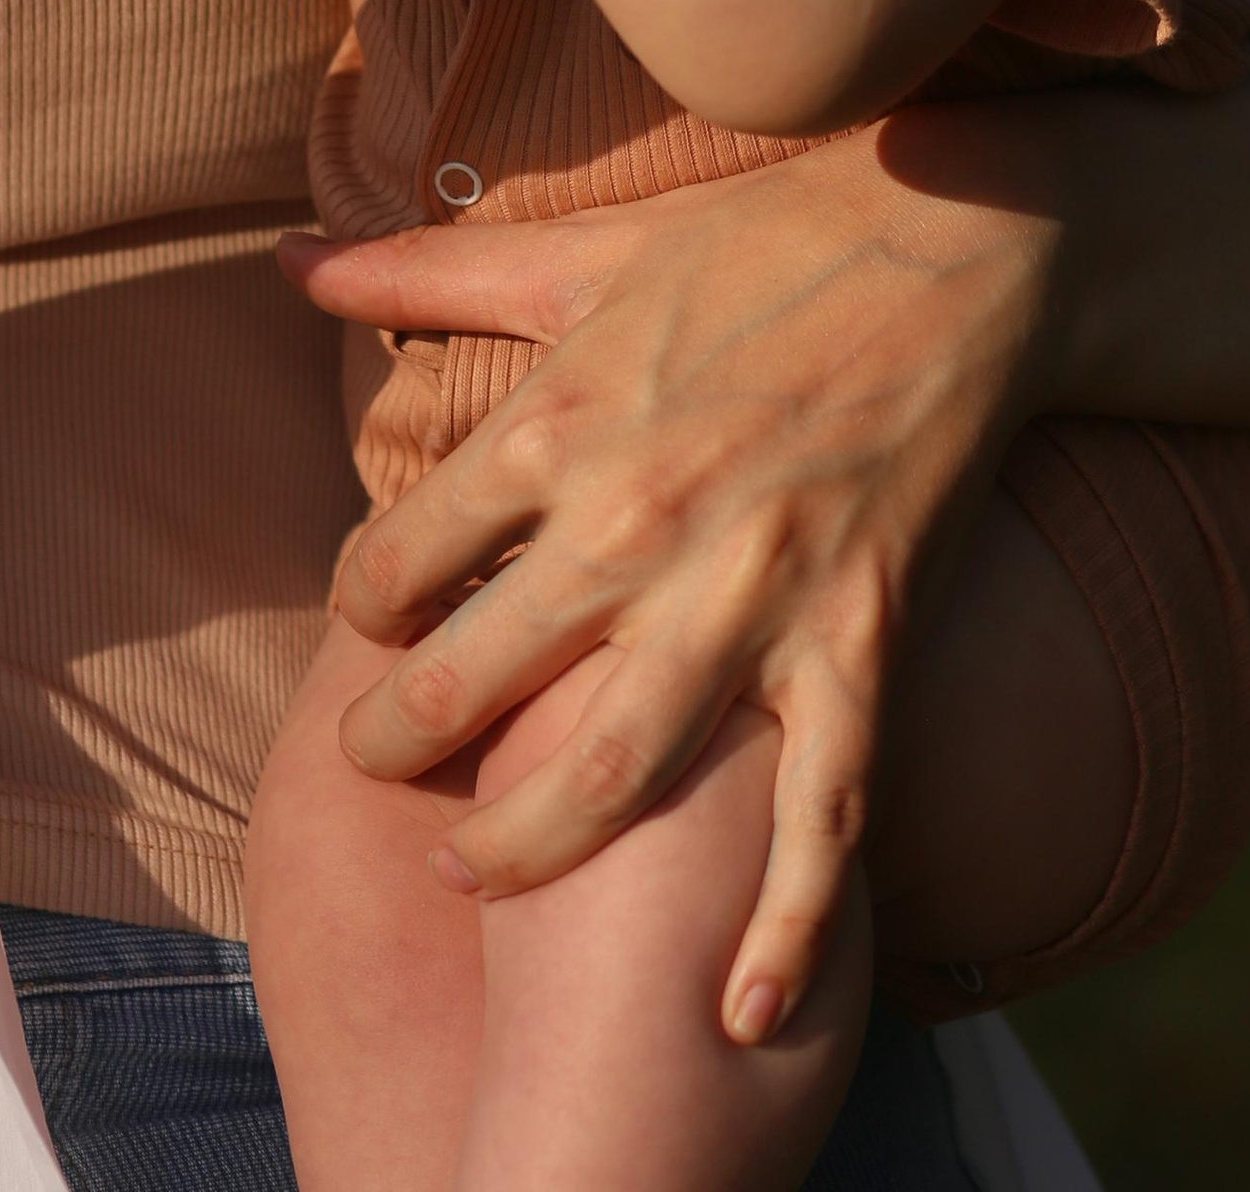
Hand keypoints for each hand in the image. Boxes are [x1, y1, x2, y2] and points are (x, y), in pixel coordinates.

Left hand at [280, 116, 1068, 1040]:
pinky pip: (821, 816)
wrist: (960, 238)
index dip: (361, 606)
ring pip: (605, 776)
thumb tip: (289, 258)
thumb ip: (426, 268)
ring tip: (467, 873)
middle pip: (472, 684)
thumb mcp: (581, 246)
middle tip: (378, 767)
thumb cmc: (759, 237)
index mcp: (560, 420)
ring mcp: (753, 595)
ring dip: (518, 850)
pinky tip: (739, 1013)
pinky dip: (784, 929)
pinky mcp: (861, 641)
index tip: (371, 624)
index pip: (399, 560)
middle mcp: (636, 524)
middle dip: (399, 744)